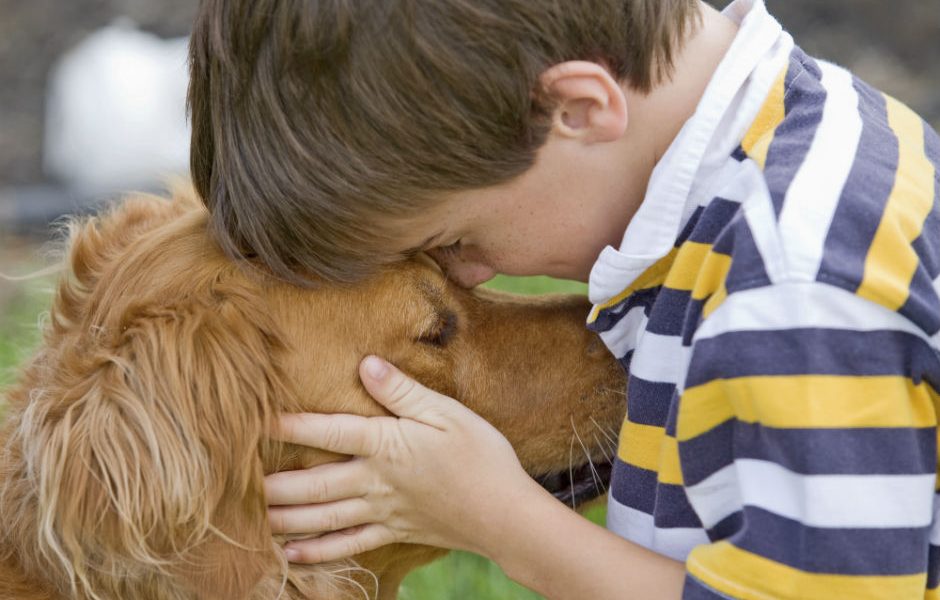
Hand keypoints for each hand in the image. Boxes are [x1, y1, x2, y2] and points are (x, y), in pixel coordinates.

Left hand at [264, 356, 537, 563]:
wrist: (506, 514)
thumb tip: (365, 363)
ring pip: (323, 517)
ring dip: (285, 518)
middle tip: (236, 482)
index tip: (255, 417)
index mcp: (386, 444)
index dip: (290, 423)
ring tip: (252, 518)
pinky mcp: (394, 532)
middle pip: (313, 483)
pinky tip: (291, 555)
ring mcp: (382, 511)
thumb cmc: (481, 456)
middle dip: (273, 483)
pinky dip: (317, 552)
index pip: (328, 430)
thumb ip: (403, 391)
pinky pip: (348, 545)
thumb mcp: (446, 413)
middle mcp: (375, 480)